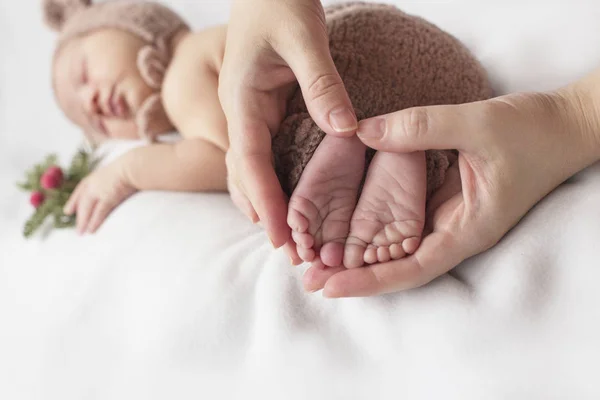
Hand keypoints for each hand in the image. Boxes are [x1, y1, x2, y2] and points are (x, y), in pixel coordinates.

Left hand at [64, 159, 136, 234]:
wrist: (133, 166)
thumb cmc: (131, 167)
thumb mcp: (117, 171)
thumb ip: (114, 180)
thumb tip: (116, 187)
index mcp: (96, 176)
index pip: (81, 190)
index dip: (73, 201)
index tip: (68, 211)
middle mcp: (94, 184)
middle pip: (83, 202)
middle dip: (79, 216)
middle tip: (77, 228)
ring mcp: (99, 191)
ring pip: (87, 209)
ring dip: (83, 222)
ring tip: (81, 233)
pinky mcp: (107, 198)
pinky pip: (98, 213)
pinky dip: (94, 222)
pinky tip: (91, 230)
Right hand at [219, 0, 356, 247]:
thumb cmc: (279, 0)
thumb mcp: (305, 37)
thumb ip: (322, 84)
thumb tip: (344, 132)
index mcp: (243, 99)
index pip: (250, 162)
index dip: (264, 202)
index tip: (280, 236)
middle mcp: (241, 111)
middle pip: (245, 175)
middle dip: (264, 212)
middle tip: (290, 251)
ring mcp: (249, 111)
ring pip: (251, 168)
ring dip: (266, 202)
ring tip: (286, 236)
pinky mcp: (262, 108)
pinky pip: (263, 153)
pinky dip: (272, 180)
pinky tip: (288, 198)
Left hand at [303, 88, 599, 296]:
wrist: (566, 125)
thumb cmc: (533, 131)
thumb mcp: (478, 124)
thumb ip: (421, 126)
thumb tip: (361, 132)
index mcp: (468, 229)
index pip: (412, 269)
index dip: (370, 281)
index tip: (331, 286)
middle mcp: (455, 231)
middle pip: (397, 265)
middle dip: (353, 273)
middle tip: (307, 274)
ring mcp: (448, 217)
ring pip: (397, 246)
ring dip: (358, 252)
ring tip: (315, 255)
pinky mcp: (443, 200)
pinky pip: (404, 220)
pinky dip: (374, 226)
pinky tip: (346, 225)